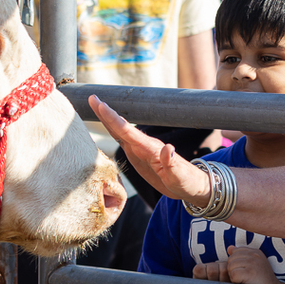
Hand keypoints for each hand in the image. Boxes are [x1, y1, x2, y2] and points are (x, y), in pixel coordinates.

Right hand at [89, 95, 210, 204]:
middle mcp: (144, 146)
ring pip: (120, 132)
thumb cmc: (186, 181)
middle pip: (121, 127)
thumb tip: (168, 148)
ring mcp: (141, 150)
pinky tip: (107, 124)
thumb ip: (172, 163)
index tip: (102, 106)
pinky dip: (113, 130)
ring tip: (96, 105)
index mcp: (151, 149)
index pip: (129, 132)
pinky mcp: (139, 155)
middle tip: (92, 97)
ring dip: (108, 119)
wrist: (192, 185)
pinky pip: (124, 141)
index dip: (113, 119)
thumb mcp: (180, 176)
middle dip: (107, 113)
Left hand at [192, 247, 278, 283]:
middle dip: (233, 269)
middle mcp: (255, 255)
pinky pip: (233, 274)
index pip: (235, 251)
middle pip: (231, 258)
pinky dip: (235, 281)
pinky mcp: (250, 273)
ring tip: (244, 281)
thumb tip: (229, 248)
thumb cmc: (262, 281)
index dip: (236, 262)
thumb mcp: (253, 265)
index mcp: (256, 252)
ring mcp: (253, 263)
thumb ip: (241, 255)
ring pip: (230, 266)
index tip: (244, 271)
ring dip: (234, 276)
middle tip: (243, 278)